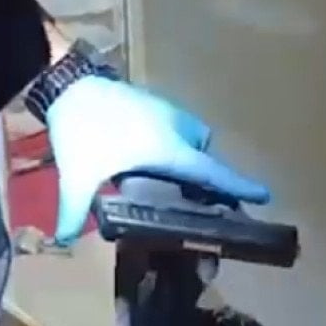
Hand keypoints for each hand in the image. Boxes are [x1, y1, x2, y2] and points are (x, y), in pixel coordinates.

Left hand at [46, 77, 270, 242]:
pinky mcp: (154, 103)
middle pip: (203, 157)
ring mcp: (166, 111)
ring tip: (161, 180)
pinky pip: (176, 128)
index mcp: (168, 148)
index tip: (264, 196)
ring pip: (190, 139)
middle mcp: (176, 128)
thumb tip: (61, 241)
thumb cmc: (83, 130)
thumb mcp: (78, 174)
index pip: (212, 173)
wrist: (69, 84)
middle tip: (188, 199)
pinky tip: (144, 158)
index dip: (238, 186)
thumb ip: (74, 210)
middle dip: (201, 177)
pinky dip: (172, 144)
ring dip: (184, 158)